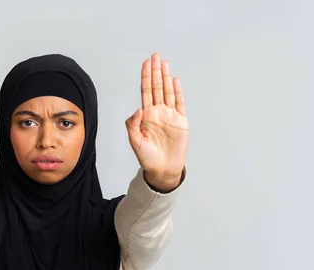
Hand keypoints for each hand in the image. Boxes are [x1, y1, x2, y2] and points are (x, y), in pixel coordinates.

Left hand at [125, 53, 189, 191]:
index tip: (145, 63)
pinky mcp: (181, 122)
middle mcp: (158, 112)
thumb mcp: (135, 141)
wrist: (162, 169)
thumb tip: (138, 109)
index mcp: (146, 115)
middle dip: (155, 71)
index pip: (145, 91)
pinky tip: (175, 80)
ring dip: (166, 77)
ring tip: (164, 63)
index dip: (145, 77)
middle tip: (155, 56)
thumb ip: (132, 125)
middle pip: (157, 87)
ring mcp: (170, 116)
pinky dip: (178, 92)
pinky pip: (180, 103)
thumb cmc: (147, 157)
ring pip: (168, 92)